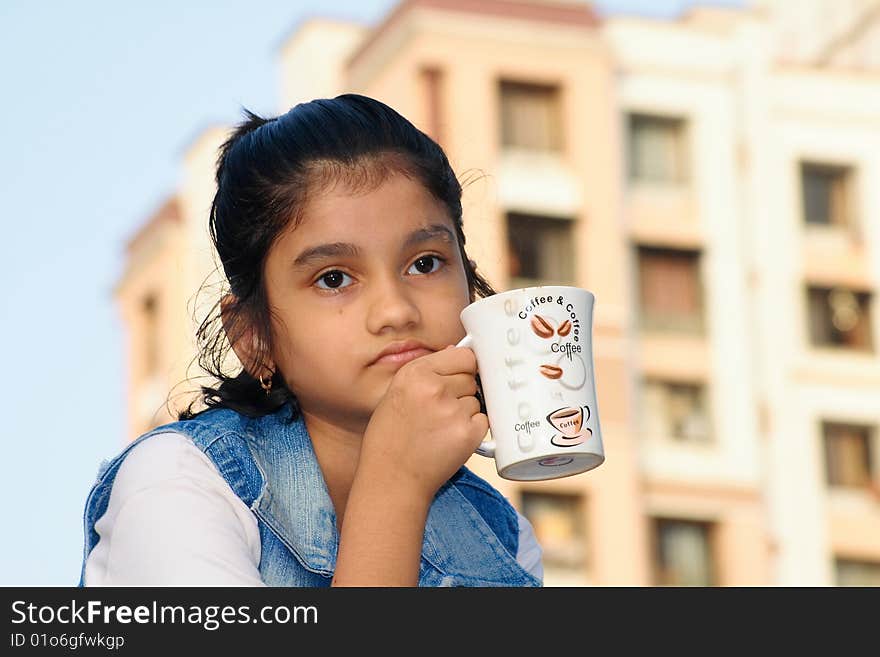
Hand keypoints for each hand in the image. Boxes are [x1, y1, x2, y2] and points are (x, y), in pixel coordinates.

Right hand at [358, 346, 488, 502]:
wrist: (392, 479)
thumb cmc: (389, 440)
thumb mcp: (396, 395)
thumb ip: (427, 372)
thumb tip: (457, 353)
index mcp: (414, 374)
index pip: (463, 355)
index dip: (463, 367)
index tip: (462, 374)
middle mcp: (434, 388)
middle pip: (471, 378)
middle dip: (461, 392)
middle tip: (440, 412)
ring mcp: (452, 411)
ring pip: (476, 400)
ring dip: (466, 412)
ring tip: (440, 429)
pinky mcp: (467, 433)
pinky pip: (483, 421)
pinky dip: (472, 430)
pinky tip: (450, 439)